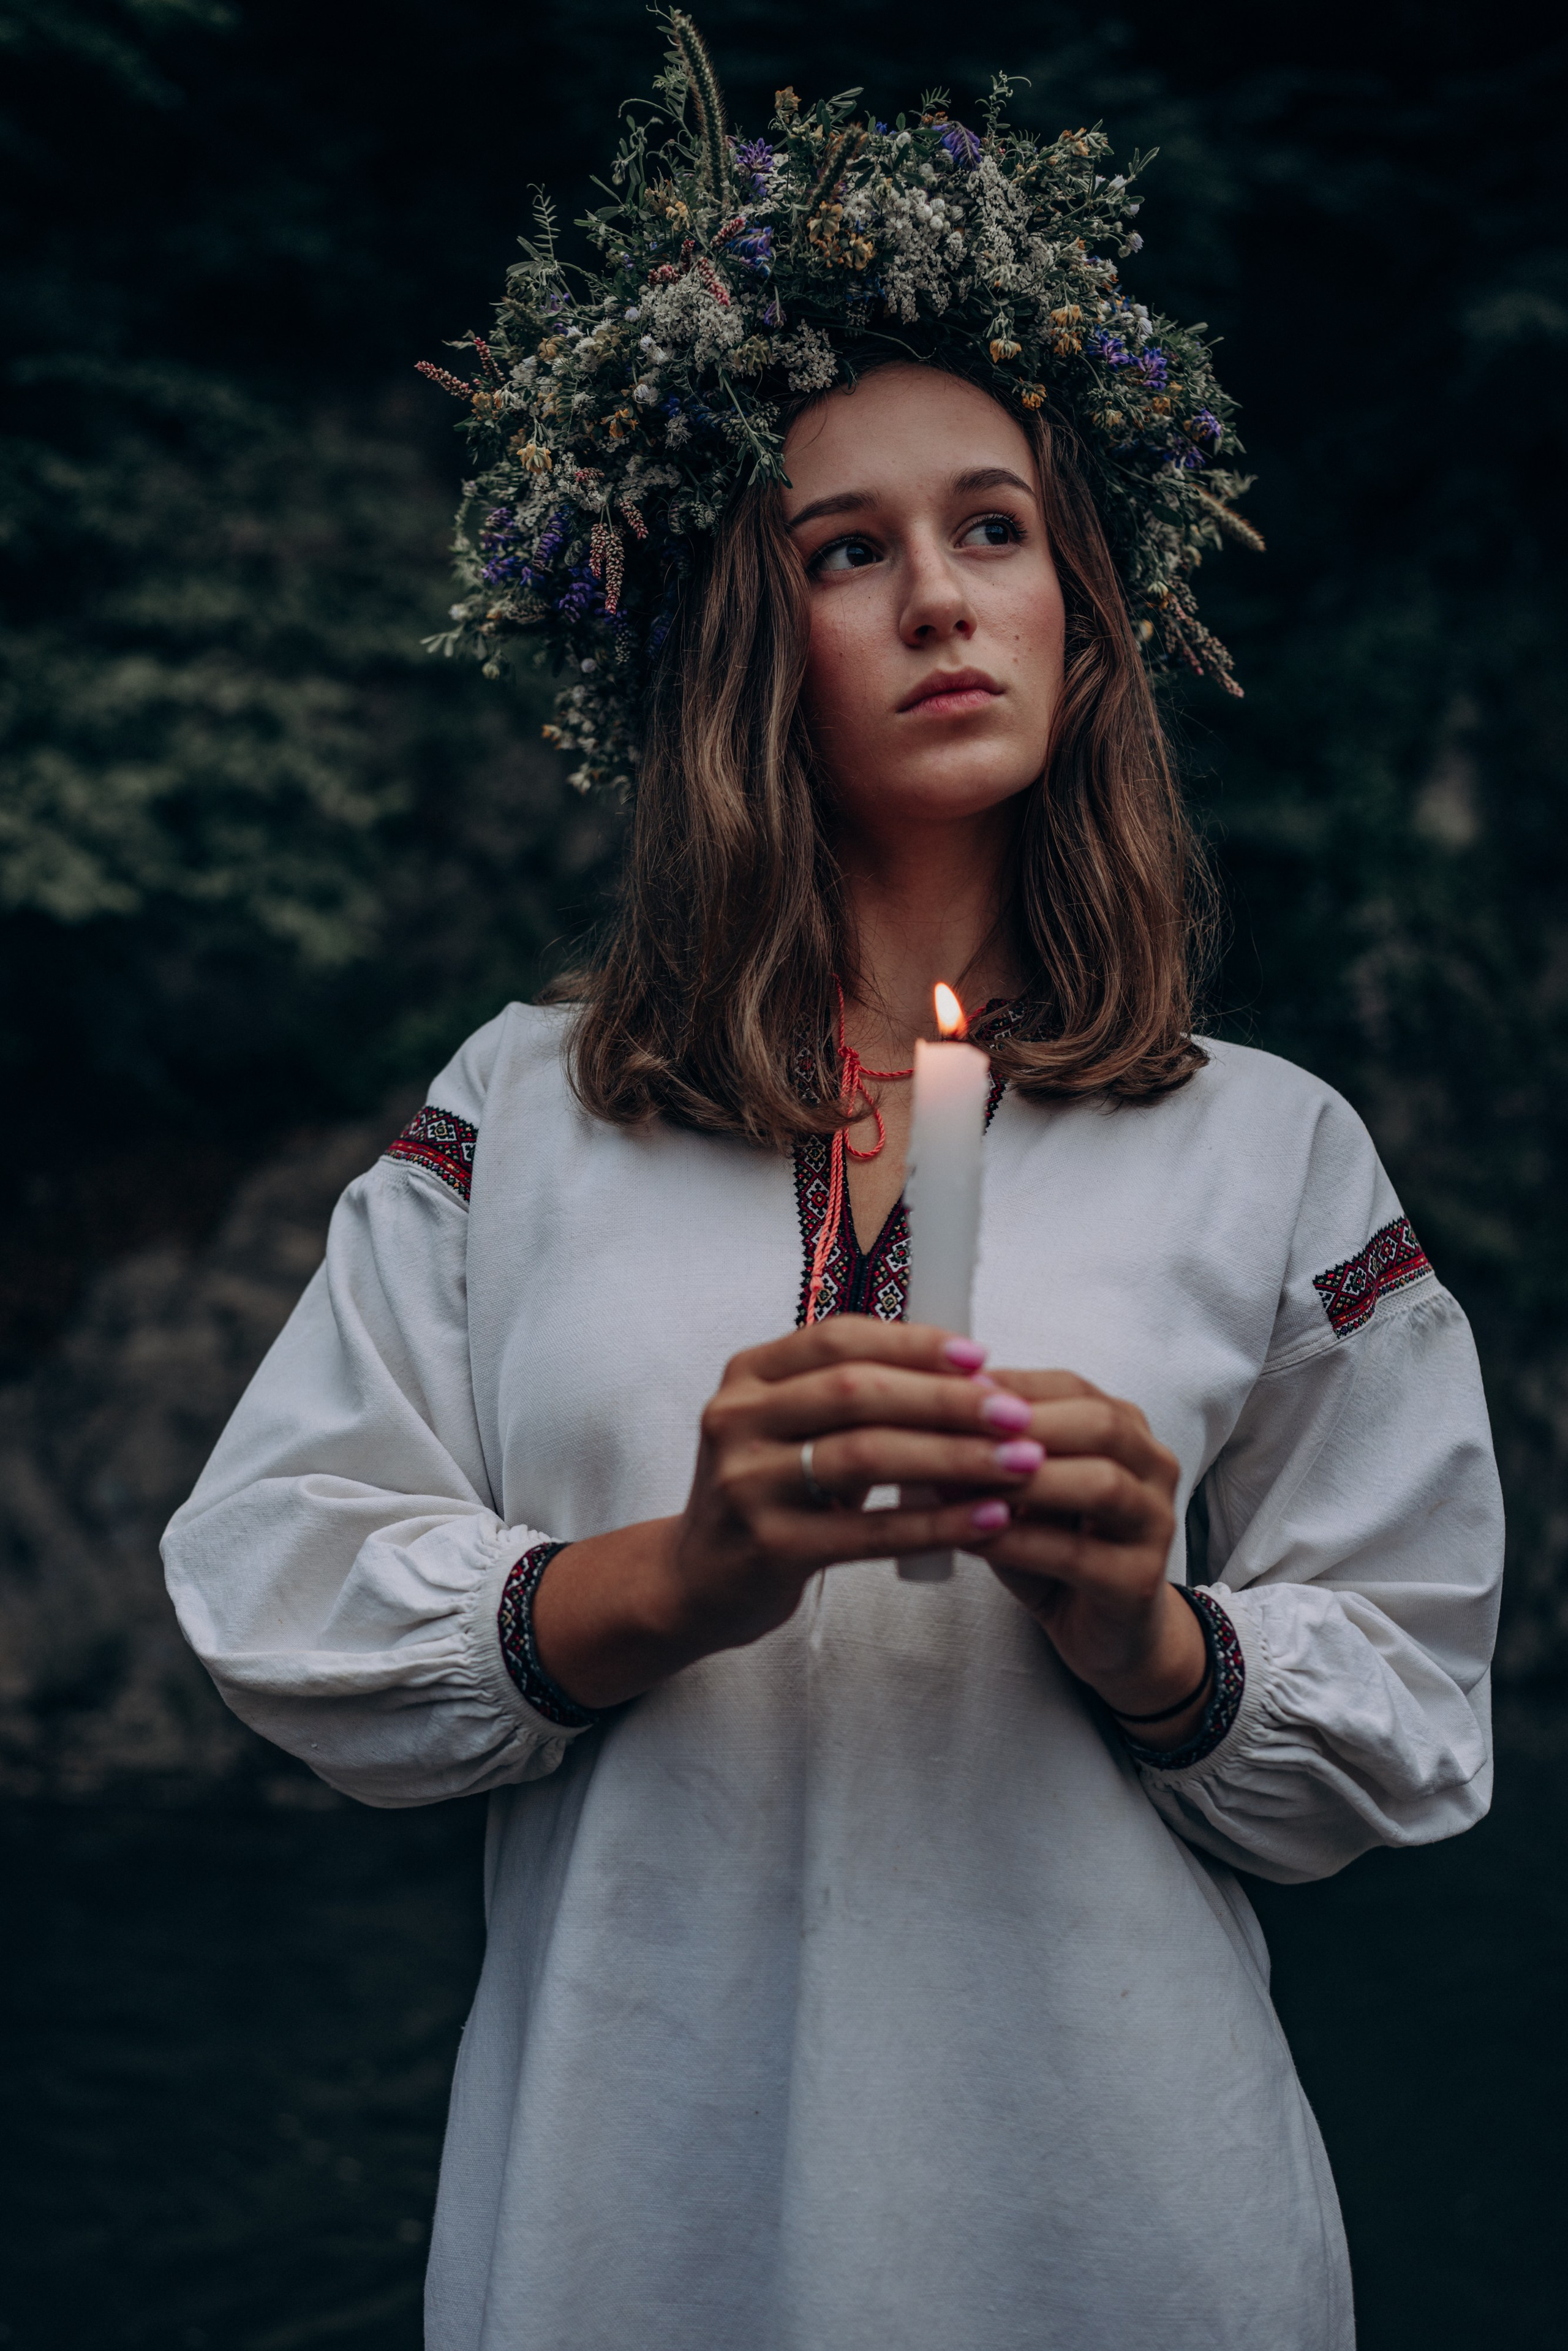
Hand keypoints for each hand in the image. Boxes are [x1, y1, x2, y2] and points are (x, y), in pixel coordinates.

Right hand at [531, 1317, 1045, 1707]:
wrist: (695, 1581)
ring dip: (953, 1457)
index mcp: (748, 1376)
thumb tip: (968, 1372)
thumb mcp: (788, 1426)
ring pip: (866, 1455)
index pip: (839, 1339)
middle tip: (1016, 1414)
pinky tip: (989, 1519)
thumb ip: (849, 1393)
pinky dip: (936, 1524)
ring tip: (1020, 1463)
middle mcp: (736, 1419)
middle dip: (946, 1399)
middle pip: (856, 1391)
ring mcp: (746, 1483)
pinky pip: (868, 1531)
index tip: (980, 1357)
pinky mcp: (768, 1546)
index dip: (914, 1344)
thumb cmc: (769, 1493)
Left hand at [965, 1371, 1206, 1741]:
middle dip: (1024, 1424)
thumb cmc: (1055, 1547)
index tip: (944, 1385)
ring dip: (1025, 1480)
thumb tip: (923, 1421)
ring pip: (1101, 1484)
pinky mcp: (1141, 1581)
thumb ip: (987, 1456)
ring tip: (962, 1482)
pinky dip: (1019, 1541)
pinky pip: (1077, 1554)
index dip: (1009, 1386)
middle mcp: (1154, 1466)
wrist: (1106, 1630)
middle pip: (1099, 1424)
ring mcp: (1156, 1524)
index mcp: (1126, 1428)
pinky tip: (971, 1537)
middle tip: (956, 1428)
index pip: (1070, 1387)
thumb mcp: (1018, 1492)